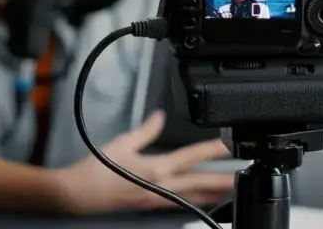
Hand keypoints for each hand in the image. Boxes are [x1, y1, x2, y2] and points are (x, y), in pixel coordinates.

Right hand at [54, 111, 233, 214]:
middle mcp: (161, 186)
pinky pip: (181, 203)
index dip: (212, 150)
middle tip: (242, 175)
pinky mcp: (152, 205)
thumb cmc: (97, 171)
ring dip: (214, 193)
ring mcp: (158, 199)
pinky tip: (204, 199)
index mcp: (155, 168)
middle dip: (223, 179)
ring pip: (194, 197)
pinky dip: (196, 200)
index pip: (191, 156)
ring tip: (231, 188)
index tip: (228, 145)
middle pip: (201, 183)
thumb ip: (146, 130)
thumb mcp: (122, 142)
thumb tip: (159, 116)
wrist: (80, 195)